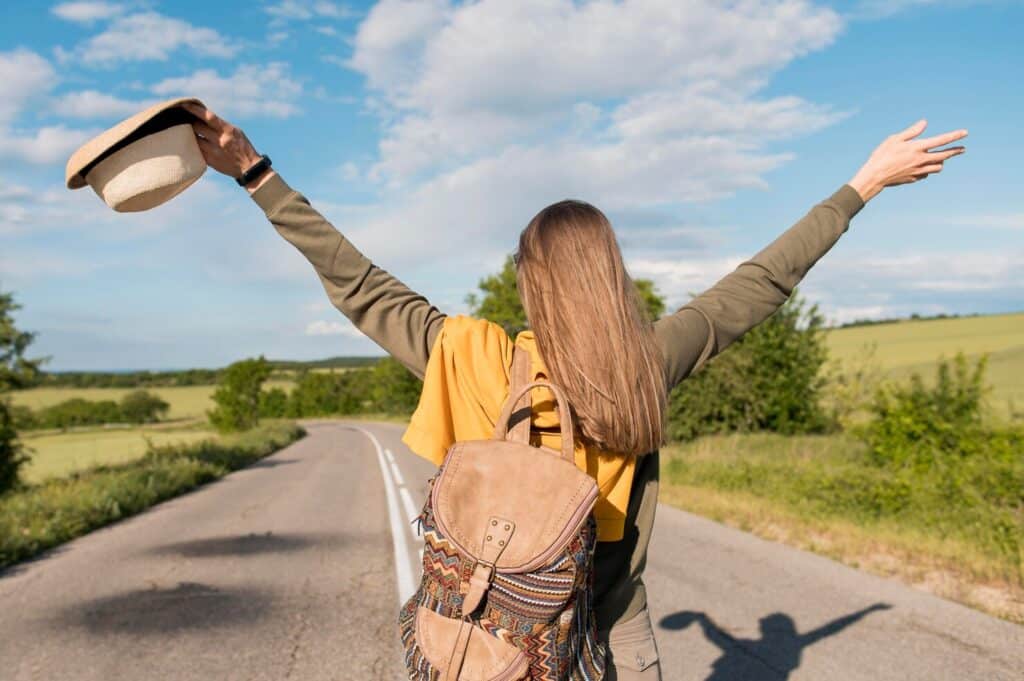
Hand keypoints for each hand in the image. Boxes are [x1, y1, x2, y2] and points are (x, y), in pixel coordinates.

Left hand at [182, 102, 268, 187]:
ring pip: (195, 139)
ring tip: (186, 131)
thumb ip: (221, 125)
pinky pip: (196, 150)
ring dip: (190, 134)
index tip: (184, 105)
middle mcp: (220, 140)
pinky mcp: (210, 161)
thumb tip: (204, 117)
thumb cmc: (243, 147)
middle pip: (197, 127)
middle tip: (186, 120)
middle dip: (191, 122)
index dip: (194, 110)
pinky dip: (194, 146)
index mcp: (228, 130)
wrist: (250, 168)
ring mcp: (214, 151)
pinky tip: (191, 144)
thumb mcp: (236, 132)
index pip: (208, 116)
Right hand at [847, 119, 966, 201]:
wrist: (874, 177)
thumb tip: (924, 123)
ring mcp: (918, 171)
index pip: (941, 140)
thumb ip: (911, 132)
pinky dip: (927, 170)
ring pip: (938, 167)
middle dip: (955, 151)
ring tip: (942, 158)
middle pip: (944, 155)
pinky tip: (923, 167)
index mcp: (917, 148)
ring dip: (942, 161)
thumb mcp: (894, 139)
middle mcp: (921, 160)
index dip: (954, 136)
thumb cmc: (882, 155)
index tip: (965, 133)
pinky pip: (926, 174)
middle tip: (963, 149)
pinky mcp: (914, 179)